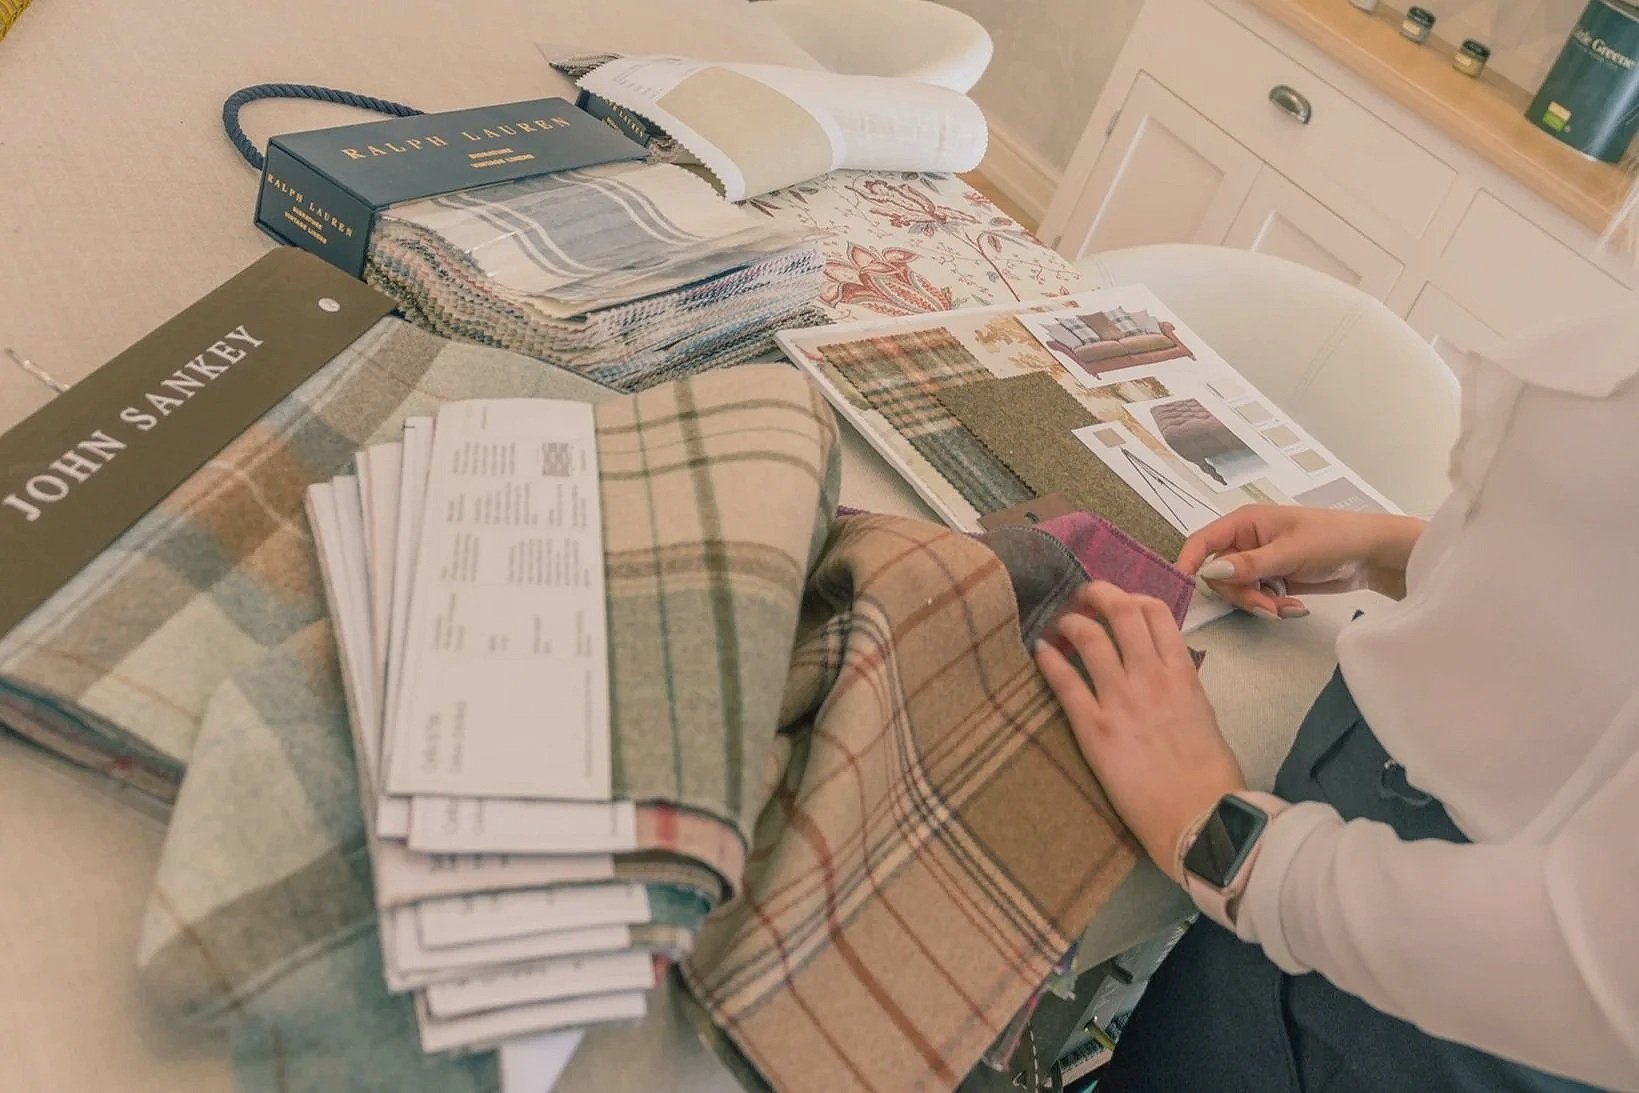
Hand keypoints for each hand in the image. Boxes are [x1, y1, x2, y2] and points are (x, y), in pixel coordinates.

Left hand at [1035, 582, 1244, 882]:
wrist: (1201, 818)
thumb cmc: (1210, 777)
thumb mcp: (1204, 716)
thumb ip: (1181, 687)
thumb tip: (1165, 674)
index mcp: (1182, 673)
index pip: (1156, 612)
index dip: (1131, 597)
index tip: (1118, 600)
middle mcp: (1151, 676)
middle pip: (1121, 611)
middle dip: (1096, 594)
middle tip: (1081, 597)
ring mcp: (1121, 700)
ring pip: (1089, 636)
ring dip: (1070, 622)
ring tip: (1060, 623)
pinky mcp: (1094, 728)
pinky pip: (1065, 682)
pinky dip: (1049, 659)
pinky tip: (1040, 651)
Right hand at [1177, 505, 1425, 617]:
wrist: (1374, 555)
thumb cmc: (1333, 539)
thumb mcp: (1290, 552)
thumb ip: (1249, 564)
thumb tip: (1210, 573)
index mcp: (1245, 523)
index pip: (1203, 542)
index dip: (1188, 563)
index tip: (1182, 590)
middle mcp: (1246, 541)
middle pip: (1220, 576)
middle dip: (1242, 595)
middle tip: (1268, 607)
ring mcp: (1260, 562)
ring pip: (1239, 591)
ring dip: (1260, 604)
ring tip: (1287, 608)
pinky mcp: (1274, 580)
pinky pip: (1258, 598)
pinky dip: (1273, 607)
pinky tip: (1295, 607)